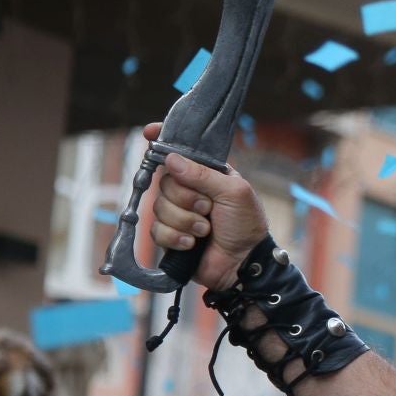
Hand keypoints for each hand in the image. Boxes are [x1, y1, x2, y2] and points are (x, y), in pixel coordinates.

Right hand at [144, 121, 270, 291]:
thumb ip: (203, 174)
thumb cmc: (246, 224)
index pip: (181, 153)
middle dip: (186, 199)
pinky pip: (156, 231)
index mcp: (207, 174)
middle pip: (165, 183)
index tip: (149, 133)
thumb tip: (171, 159)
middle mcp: (190, 191)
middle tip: (208, 209)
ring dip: (185, 221)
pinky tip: (192, 244)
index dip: (163, 141)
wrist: (244, 263)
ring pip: (158, 207)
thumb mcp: (233, 192)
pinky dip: (176, 238)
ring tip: (205, 230)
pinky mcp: (170, 236)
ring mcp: (179, 213)